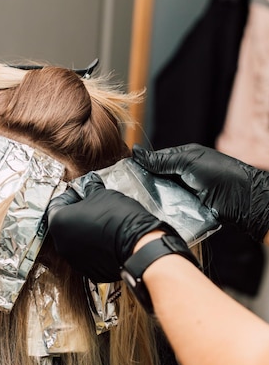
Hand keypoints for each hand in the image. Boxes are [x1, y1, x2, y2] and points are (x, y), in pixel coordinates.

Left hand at [47, 173, 172, 282]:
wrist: (139, 246)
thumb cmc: (119, 220)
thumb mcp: (102, 194)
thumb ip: (90, 189)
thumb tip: (89, 184)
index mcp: (59, 223)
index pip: (56, 204)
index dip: (70, 195)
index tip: (81, 192)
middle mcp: (62, 244)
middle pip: (65, 225)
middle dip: (78, 214)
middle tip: (93, 206)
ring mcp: (75, 260)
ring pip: (76, 242)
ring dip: (85, 231)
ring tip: (103, 222)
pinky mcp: (90, 271)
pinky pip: (88, 255)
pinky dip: (94, 247)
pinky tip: (107, 238)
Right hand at [132, 143, 268, 242]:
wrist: (239, 198)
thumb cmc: (217, 172)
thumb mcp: (187, 161)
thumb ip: (160, 160)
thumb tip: (135, 152)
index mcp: (182, 158)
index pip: (156, 161)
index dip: (142, 166)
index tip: (124, 172)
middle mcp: (181, 176)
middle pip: (156, 180)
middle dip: (145, 184)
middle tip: (126, 190)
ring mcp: (184, 193)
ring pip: (161, 196)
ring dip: (152, 199)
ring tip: (133, 203)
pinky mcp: (186, 210)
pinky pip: (170, 209)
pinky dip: (161, 211)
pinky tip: (148, 213)